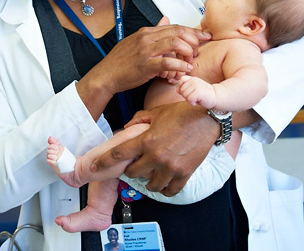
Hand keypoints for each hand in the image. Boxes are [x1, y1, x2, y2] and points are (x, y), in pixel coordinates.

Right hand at [78, 17, 210, 115]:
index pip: (175, 26)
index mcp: (146, 32)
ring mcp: (146, 51)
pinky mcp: (145, 66)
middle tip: (200, 50)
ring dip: (188, 51)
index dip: (192, 31)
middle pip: (178, 32)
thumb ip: (154, 31)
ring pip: (175, 43)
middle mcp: (147, 38)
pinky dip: (180, 65)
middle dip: (194, 39)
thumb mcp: (137, 41)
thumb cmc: (121, 61)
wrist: (106, 75)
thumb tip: (166, 19)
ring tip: (191, 60)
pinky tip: (185, 70)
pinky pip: (168, 62)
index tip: (205, 36)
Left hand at [91, 101, 218, 195]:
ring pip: (150, 185)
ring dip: (147, 181)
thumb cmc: (183, 113)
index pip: (118, 154)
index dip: (103, 162)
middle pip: (133, 172)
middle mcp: (156, 156)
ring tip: (149, 175)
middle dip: (131, 169)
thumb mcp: (156, 112)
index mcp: (147, 140)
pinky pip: (170, 191)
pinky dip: (165, 189)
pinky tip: (163, 184)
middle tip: (134, 165)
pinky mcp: (184, 174)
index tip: (95, 167)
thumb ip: (138, 120)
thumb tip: (126, 128)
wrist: (207, 119)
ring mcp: (170, 167)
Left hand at [176, 75, 215, 108]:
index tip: (190, 91)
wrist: (216, 97)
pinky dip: (193, 103)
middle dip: (187, 96)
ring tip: (197, 98)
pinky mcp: (198, 92)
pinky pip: (189, 100)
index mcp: (192, 78)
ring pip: (185, 95)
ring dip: (190, 100)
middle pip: (182, 90)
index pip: (181, 80)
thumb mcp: (193, 90)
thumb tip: (177, 90)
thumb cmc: (204, 94)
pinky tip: (199, 101)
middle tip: (195, 96)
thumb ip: (185, 89)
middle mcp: (194, 80)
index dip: (183, 87)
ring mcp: (196, 85)